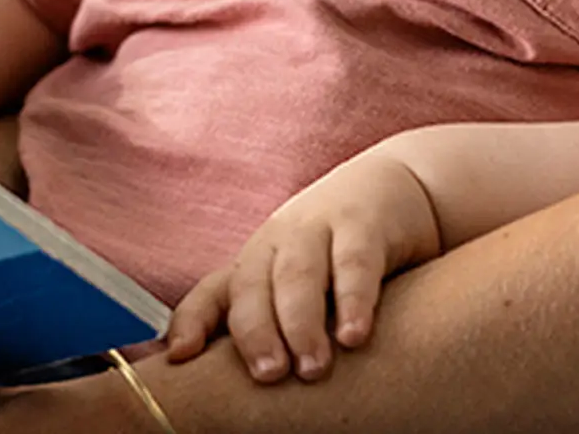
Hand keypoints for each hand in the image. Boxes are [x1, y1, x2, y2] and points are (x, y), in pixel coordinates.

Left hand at [164, 151, 441, 382]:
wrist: (397, 188)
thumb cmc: (341, 252)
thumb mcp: (304, 283)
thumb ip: (277, 323)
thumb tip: (243, 391)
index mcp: (257, 261)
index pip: (213, 292)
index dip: (192, 321)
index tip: (180, 356)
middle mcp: (279, 242)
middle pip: (252, 286)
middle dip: (254, 333)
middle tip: (268, 376)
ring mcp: (319, 226)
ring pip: (298, 274)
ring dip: (300, 323)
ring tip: (312, 368)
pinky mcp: (365, 223)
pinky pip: (355, 262)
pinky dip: (353, 300)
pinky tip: (354, 336)